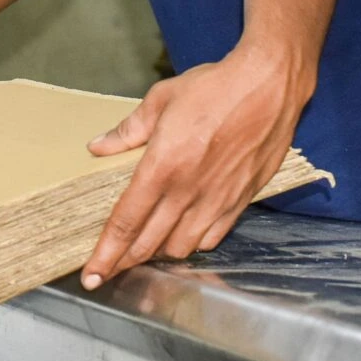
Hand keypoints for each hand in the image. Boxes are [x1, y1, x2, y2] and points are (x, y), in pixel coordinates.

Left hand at [79, 44, 310, 287]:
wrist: (268, 86)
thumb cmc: (215, 88)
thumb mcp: (161, 99)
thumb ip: (128, 130)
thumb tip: (99, 147)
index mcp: (162, 167)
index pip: (126, 222)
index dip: (106, 253)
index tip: (92, 275)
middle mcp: (188, 191)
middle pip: (149, 243)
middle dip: (124, 262)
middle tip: (108, 271)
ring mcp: (216, 199)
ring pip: (181, 247)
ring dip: (159, 253)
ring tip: (144, 249)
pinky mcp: (240, 200)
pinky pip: (213, 237)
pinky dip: (194, 244)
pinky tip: (184, 237)